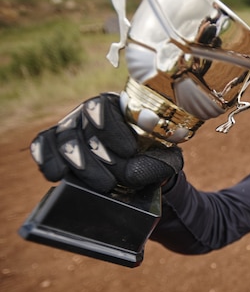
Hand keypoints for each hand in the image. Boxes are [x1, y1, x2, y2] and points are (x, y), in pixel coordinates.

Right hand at [30, 93, 182, 193]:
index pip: (101, 107)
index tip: (128, 151)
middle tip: (112, 182)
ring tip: (101, 184)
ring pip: (63, 140)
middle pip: (80, 128)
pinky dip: (47, 159)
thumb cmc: (152, 158)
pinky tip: (57, 174)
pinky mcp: (55, 146)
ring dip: (78, 164)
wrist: (140, 174)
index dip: (111, 129)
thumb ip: (160, 161)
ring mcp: (69, 130)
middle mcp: (87, 115)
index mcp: (113, 107)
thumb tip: (135, 169)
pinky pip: (43, 146)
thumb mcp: (165, 158)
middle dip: (96, 157)